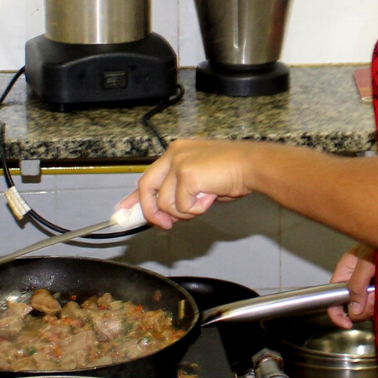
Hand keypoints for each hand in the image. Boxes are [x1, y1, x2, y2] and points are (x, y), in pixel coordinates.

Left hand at [117, 139, 257, 228]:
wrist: (253, 165)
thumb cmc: (235, 173)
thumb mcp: (201, 181)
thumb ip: (182, 192)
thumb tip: (167, 213)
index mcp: (176, 151)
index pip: (148, 176)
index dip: (135, 196)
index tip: (124, 210)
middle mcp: (173, 154)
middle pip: (146, 187)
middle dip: (150, 212)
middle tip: (164, 225)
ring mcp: (178, 163)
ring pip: (164, 203)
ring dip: (183, 213)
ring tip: (203, 203)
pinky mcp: (185, 175)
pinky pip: (181, 207)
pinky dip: (196, 210)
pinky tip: (210, 198)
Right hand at [328, 244, 376, 328]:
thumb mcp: (366, 261)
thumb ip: (357, 285)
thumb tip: (353, 311)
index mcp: (346, 270)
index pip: (332, 296)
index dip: (336, 313)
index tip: (346, 324)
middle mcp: (356, 280)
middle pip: (353, 307)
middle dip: (365, 306)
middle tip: (376, 296)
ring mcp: (371, 287)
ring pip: (368, 308)